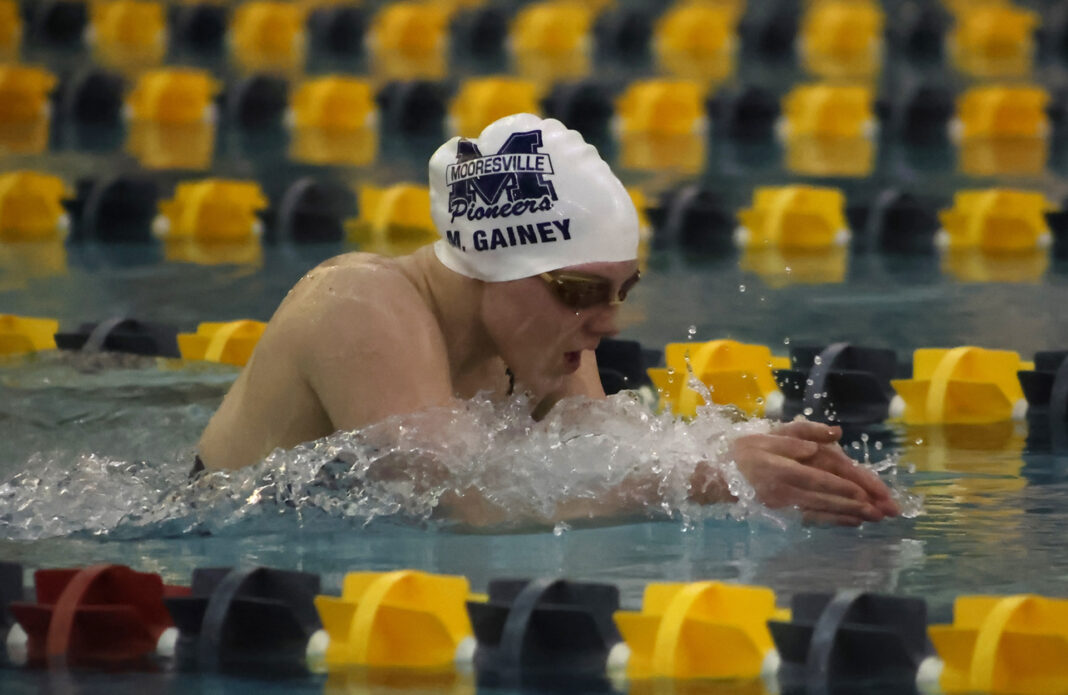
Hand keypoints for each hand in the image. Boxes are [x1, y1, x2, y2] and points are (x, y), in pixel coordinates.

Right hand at [729, 420, 900, 526]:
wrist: (722, 475)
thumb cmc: (750, 449)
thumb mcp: (774, 432)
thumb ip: (804, 431)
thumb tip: (835, 433)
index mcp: (781, 465)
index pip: (817, 476)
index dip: (841, 485)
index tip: (866, 493)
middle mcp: (783, 488)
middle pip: (824, 496)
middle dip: (855, 504)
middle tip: (883, 510)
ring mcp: (784, 504)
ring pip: (821, 510)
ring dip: (848, 514)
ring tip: (875, 518)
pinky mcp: (784, 513)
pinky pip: (812, 518)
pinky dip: (833, 521)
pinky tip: (853, 522)